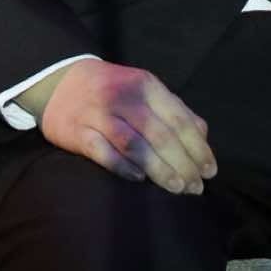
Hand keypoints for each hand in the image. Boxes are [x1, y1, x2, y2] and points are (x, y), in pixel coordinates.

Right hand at [27, 58, 216, 194]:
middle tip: (196, 187)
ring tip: (177, 188)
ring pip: (135, 145)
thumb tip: (203, 136)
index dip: (198, 148)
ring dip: (160, 170)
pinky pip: (104, 153)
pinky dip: (124, 167)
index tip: (210, 171)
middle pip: (161, 135)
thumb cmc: (113, 90)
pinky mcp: (79, 132)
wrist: (61, 82)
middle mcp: (124, 97)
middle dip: (183, 164)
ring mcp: (100, 114)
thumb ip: (174, 109)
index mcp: (146, 85)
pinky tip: (139, 179)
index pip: (179, 119)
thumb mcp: (145, 89)